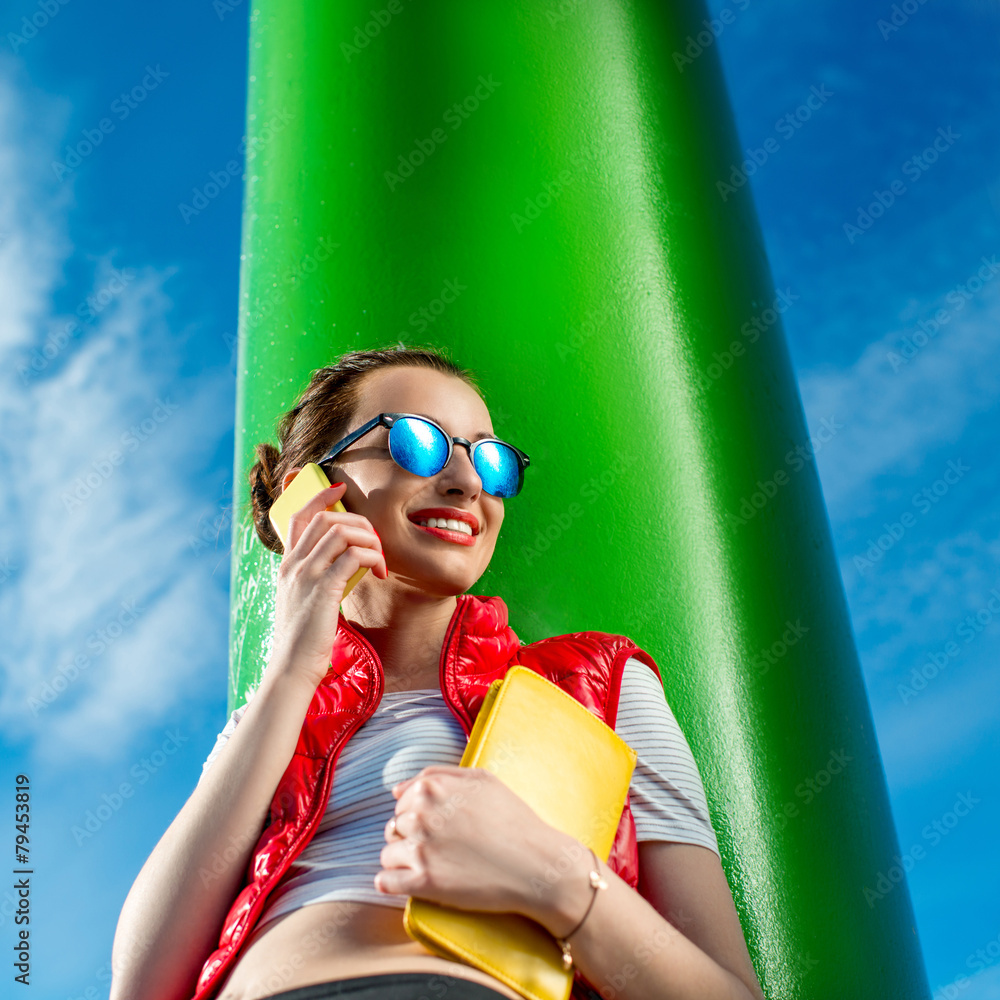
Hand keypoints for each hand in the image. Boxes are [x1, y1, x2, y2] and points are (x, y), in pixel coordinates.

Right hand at [269, 482, 388, 687]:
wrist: (293, 667)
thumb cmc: (304, 638)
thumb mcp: (302, 600)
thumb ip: (315, 578)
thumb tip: (342, 563)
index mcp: (287, 565)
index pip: (298, 515)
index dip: (320, 496)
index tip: (340, 488)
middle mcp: (293, 565)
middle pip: (325, 518)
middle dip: (358, 521)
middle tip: (374, 541)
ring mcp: (306, 576)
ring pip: (341, 532)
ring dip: (369, 540)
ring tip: (379, 560)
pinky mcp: (324, 590)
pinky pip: (352, 557)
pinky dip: (370, 557)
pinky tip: (378, 572)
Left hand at [375, 765, 588, 928]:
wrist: (536, 864)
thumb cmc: (513, 819)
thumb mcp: (482, 779)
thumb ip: (437, 775)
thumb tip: (397, 790)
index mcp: (432, 787)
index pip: (402, 801)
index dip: (419, 814)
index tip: (441, 827)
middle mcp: (420, 814)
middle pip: (394, 826)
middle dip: (411, 836)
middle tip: (442, 848)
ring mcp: (420, 848)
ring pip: (388, 853)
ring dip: (404, 861)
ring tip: (435, 865)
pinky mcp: (423, 882)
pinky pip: (386, 882)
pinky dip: (394, 884)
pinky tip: (413, 882)